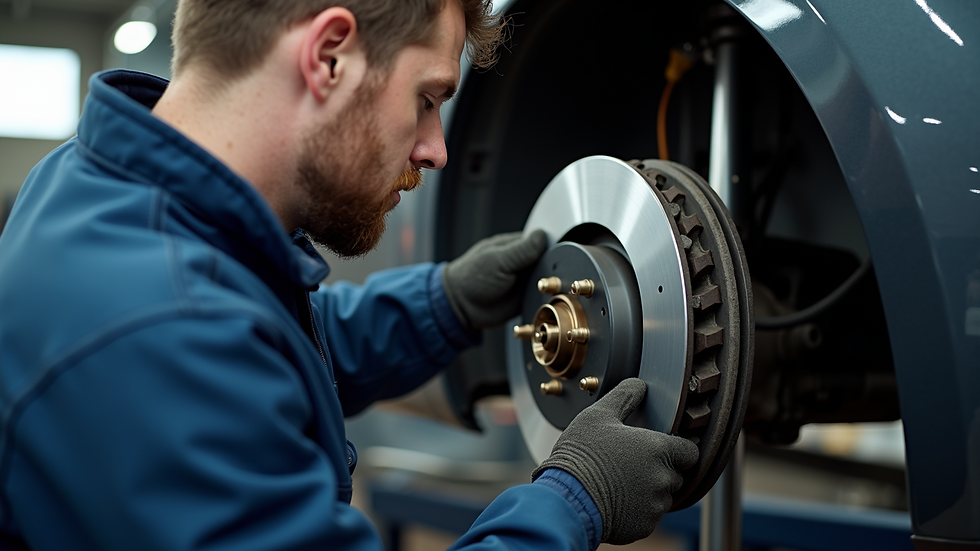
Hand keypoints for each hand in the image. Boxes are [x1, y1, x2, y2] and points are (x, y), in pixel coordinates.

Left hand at [442, 230, 546, 330]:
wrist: (461, 307)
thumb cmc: (471, 278)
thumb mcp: (497, 260)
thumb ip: (520, 250)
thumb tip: (541, 235)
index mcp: (514, 246)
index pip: (541, 241)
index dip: (551, 245)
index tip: (559, 252)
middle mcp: (522, 262)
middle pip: (548, 260)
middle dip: (554, 266)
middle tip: (553, 273)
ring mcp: (525, 280)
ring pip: (549, 278)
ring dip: (552, 282)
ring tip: (551, 286)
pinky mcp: (526, 298)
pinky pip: (543, 295)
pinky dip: (547, 297)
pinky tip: (548, 297)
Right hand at [532, 378, 698, 544]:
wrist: (567, 498)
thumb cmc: (581, 454)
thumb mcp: (598, 415)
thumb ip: (625, 396)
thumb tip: (639, 384)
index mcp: (659, 449)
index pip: (690, 452)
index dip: (678, 449)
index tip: (661, 448)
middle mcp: (663, 479)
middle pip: (675, 475)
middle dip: (658, 470)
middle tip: (630, 464)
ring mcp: (655, 505)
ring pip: (661, 497)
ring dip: (648, 490)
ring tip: (619, 482)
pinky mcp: (644, 526)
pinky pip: (648, 516)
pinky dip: (636, 510)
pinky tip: (615, 498)